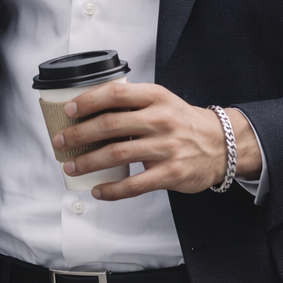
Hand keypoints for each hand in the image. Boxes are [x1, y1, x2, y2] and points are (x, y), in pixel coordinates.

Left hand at [53, 81, 261, 200]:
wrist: (221, 145)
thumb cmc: (183, 123)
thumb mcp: (162, 102)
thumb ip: (132, 103)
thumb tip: (90, 110)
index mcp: (156, 97)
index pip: (116, 93)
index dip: (88, 101)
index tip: (69, 110)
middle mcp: (160, 120)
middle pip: (110, 125)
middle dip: (79, 134)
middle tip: (61, 142)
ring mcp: (166, 147)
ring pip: (117, 154)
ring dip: (88, 162)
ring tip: (71, 166)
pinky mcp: (170, 173)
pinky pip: (134, 184)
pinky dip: (111, 189)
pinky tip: (98, 189)